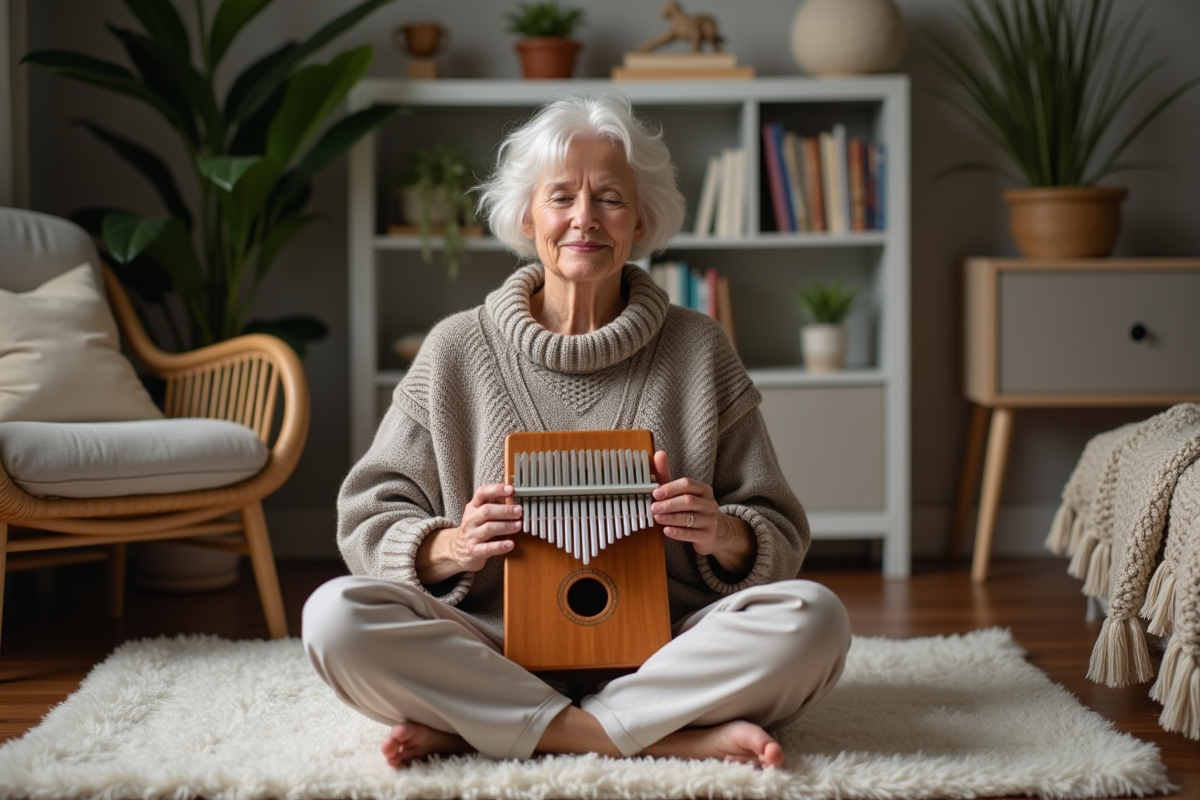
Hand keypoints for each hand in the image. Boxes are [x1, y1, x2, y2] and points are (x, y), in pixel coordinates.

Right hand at [416, 483, 521, 582]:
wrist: (458, 549)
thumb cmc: (476, 529)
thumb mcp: (481, 514)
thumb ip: (496, 505)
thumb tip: (516, 498)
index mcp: (473, 507)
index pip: (482, 493)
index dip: (496, 489)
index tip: (511, 489)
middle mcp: (470, 519)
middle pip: (486, 511)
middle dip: (505, 510)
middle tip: (519, 511)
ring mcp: (471, 535)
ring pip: (489, 528)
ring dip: (506, 526)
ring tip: (519, 526)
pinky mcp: (474, 550)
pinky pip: (488, 548)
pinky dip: (500, 546)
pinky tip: (511, 544)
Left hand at [650, 450, 755, 575]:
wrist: (717, 532)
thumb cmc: (694, 509)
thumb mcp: (684, 493)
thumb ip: (668, 476)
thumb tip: (659, 454)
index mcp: (704, 490)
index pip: (688, 484)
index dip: (670, 488)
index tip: (655, 492)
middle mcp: (709, 504)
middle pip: (688, 501)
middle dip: (669, 504)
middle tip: (653, 507)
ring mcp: (710, 520)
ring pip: (689, 518)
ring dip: (670, 518)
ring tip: (657, 518)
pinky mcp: (707, 536)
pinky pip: (691, 534)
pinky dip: (677, 532)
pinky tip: (666, 530)